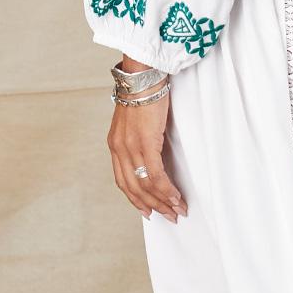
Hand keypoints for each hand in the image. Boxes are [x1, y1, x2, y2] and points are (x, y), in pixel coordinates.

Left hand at [107, 78, 187, 221]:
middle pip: (134, 188)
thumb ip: (139, 140)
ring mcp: (130, 147)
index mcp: (115, 145)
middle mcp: (119, 149)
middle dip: (153, 205)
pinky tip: (175, 196)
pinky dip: (166, 189)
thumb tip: (153, 156)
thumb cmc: (142, 94)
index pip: (123, 181)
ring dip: (163, 201)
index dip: (136, 199)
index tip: (148, 210)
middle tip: (169, 215)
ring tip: (177, 210)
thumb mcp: (135, 122)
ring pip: (145, 185)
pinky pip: (155, 174)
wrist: (142, 76)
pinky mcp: (144, 143)